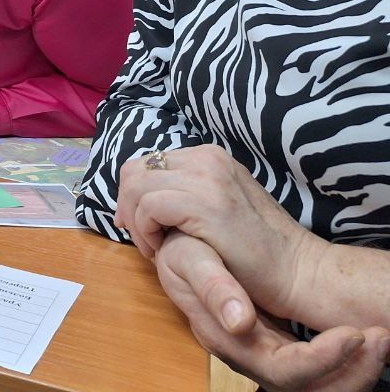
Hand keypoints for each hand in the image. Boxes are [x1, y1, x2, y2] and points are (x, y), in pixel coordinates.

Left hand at [116, 145, 317, 319]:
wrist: (300, 270)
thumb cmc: (259, 248)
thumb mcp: (219, 204)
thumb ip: (188, 191)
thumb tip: (143, 197)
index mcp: (209, 156)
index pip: (147, 163)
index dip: (132, 194)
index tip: (138, 224)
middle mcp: (206, 159)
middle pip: (136, 170)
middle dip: (127, 205)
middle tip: (141, 237)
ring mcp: (207, 178)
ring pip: (138, 186)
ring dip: (136, 221)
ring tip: (154, 247)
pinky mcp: (206, 204)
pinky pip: (150, 206)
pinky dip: (146, 229)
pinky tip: (161, 248)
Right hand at [156, 232, 389, 391]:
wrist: (186, 244)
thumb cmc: (184, 248)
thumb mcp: (187, 257)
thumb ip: (211, 287)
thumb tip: (239, 321)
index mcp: (229, 341)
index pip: (281, 369)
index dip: (320, 360)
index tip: (353, 334)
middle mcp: (250, 358)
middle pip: (307, 386)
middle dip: (351, 370)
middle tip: (381, 335)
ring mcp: (267, 355)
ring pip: (319, 385)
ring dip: (355, 369)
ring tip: (380, 336)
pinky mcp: (281, 348)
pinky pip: (322, 371)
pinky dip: (348, 359)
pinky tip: (364, 334)